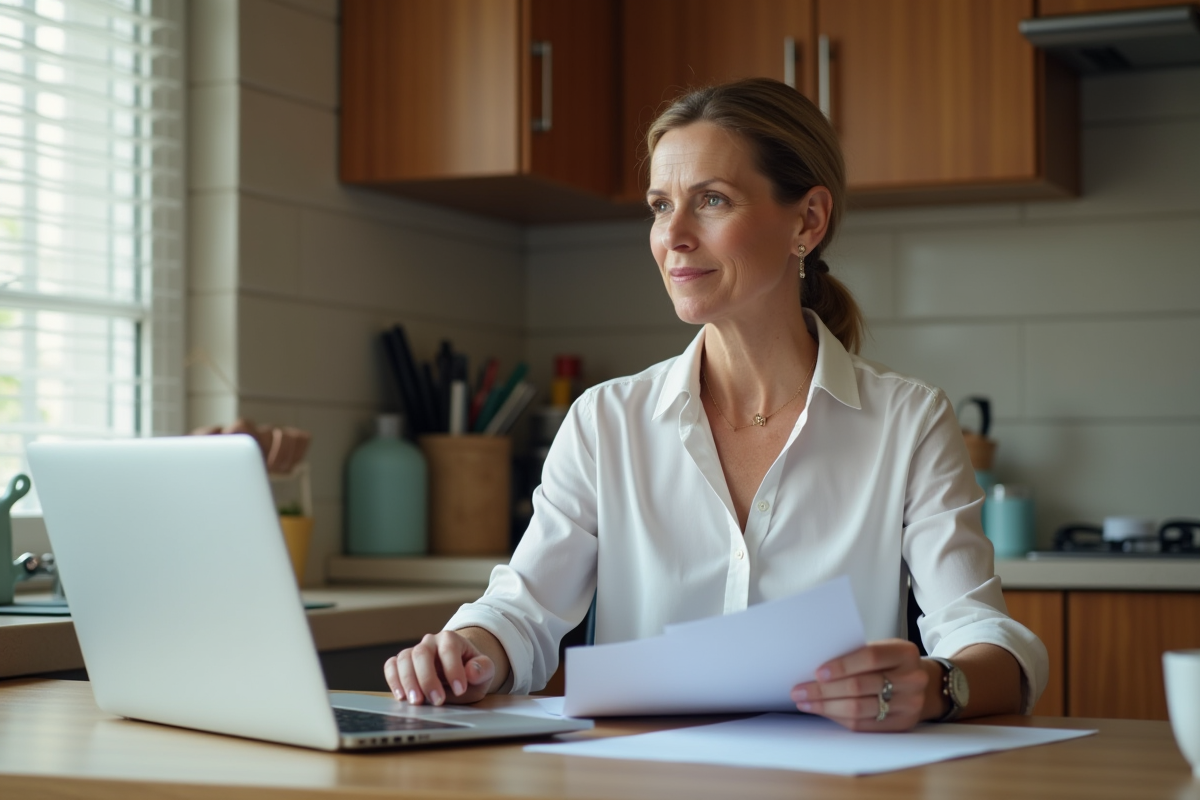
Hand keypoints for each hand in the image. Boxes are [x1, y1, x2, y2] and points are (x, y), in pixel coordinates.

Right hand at [384, 631, 495, 705]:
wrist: (459, 672)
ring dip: (408, 681)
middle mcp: (430, 642)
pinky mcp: (402, 664)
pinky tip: (401, 697)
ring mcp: (414, 651)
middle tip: (437, 700)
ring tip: (416, 702)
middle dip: (428, 678)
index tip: (460, 690)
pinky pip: (391, 666)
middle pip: (422, 653)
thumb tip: (472, 672)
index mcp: (451, 639)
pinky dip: (393, 680)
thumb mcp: (485, 671)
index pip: (449, 649)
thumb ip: (482, 669)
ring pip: (404, 659)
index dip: (453, 669)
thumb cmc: (471, 671)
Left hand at [790, 639, 933, 730]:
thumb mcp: (882, 649)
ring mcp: (910, 704)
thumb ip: (856, 654)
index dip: (842, 665)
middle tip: (799, 690)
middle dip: (824, 690)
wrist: (924, 684)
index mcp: (904, 653)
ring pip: (860, 709)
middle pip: (860, 686)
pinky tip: (823, 711)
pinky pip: (864, 725)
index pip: (870, 657)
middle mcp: (912, 679)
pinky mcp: (903, 724)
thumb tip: (815, 667)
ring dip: (826, 707)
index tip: (817, 672)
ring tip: (805, 702)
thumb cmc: (892, 663)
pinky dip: (839, 718)